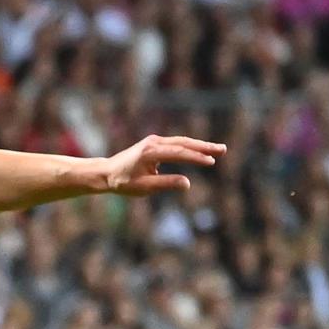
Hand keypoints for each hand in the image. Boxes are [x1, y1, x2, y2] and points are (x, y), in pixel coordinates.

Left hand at [102, 135, 224, 196]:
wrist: (106, 172)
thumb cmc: (123, 182)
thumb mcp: (143, 187)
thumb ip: (165, 184)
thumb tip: (187, 183)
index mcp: (150, 152)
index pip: (179, 153)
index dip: (196, 157)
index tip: (211, 162)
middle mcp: (153, 143)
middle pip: (184, 143)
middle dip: (204, 147)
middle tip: (222, 150)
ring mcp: (154, 141)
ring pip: (182, 141)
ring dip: (200, 145)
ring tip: (218, 150)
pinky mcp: (155, 143)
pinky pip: (177, 143)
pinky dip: (190, 146)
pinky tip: (202, 151)